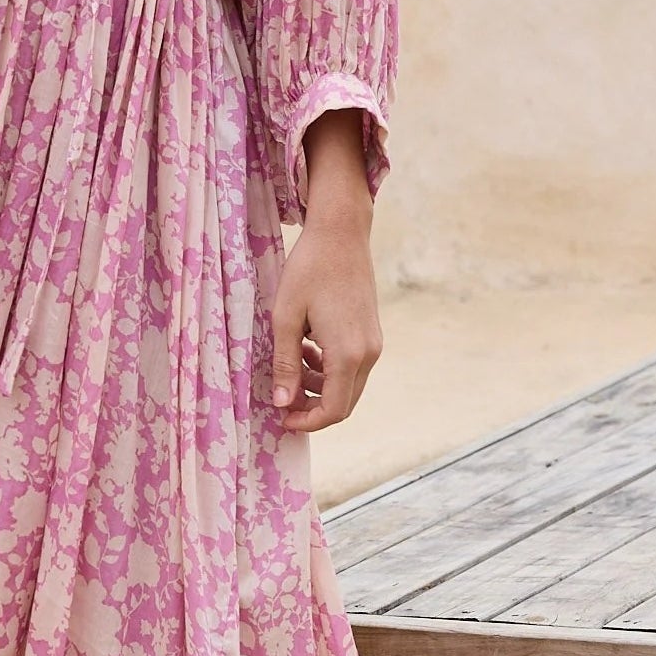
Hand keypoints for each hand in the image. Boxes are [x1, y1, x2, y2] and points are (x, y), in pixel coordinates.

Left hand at [270, 109, 382, 432]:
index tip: (281, 419)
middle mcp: (367, 353)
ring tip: (290, 371)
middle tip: (283, 405)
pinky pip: (353, 366)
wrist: (341, 233)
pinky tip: (307, 351)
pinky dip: (330, 370)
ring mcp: (373, 343)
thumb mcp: (286, 318)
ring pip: (349, 386)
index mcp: (347, 354)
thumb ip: (285, 364)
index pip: (332, 410)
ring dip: (320, 388)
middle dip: (313, 410)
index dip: (306, 422)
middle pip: (344, 403)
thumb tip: (282, 403)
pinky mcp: (371, 332)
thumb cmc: (308, 270)